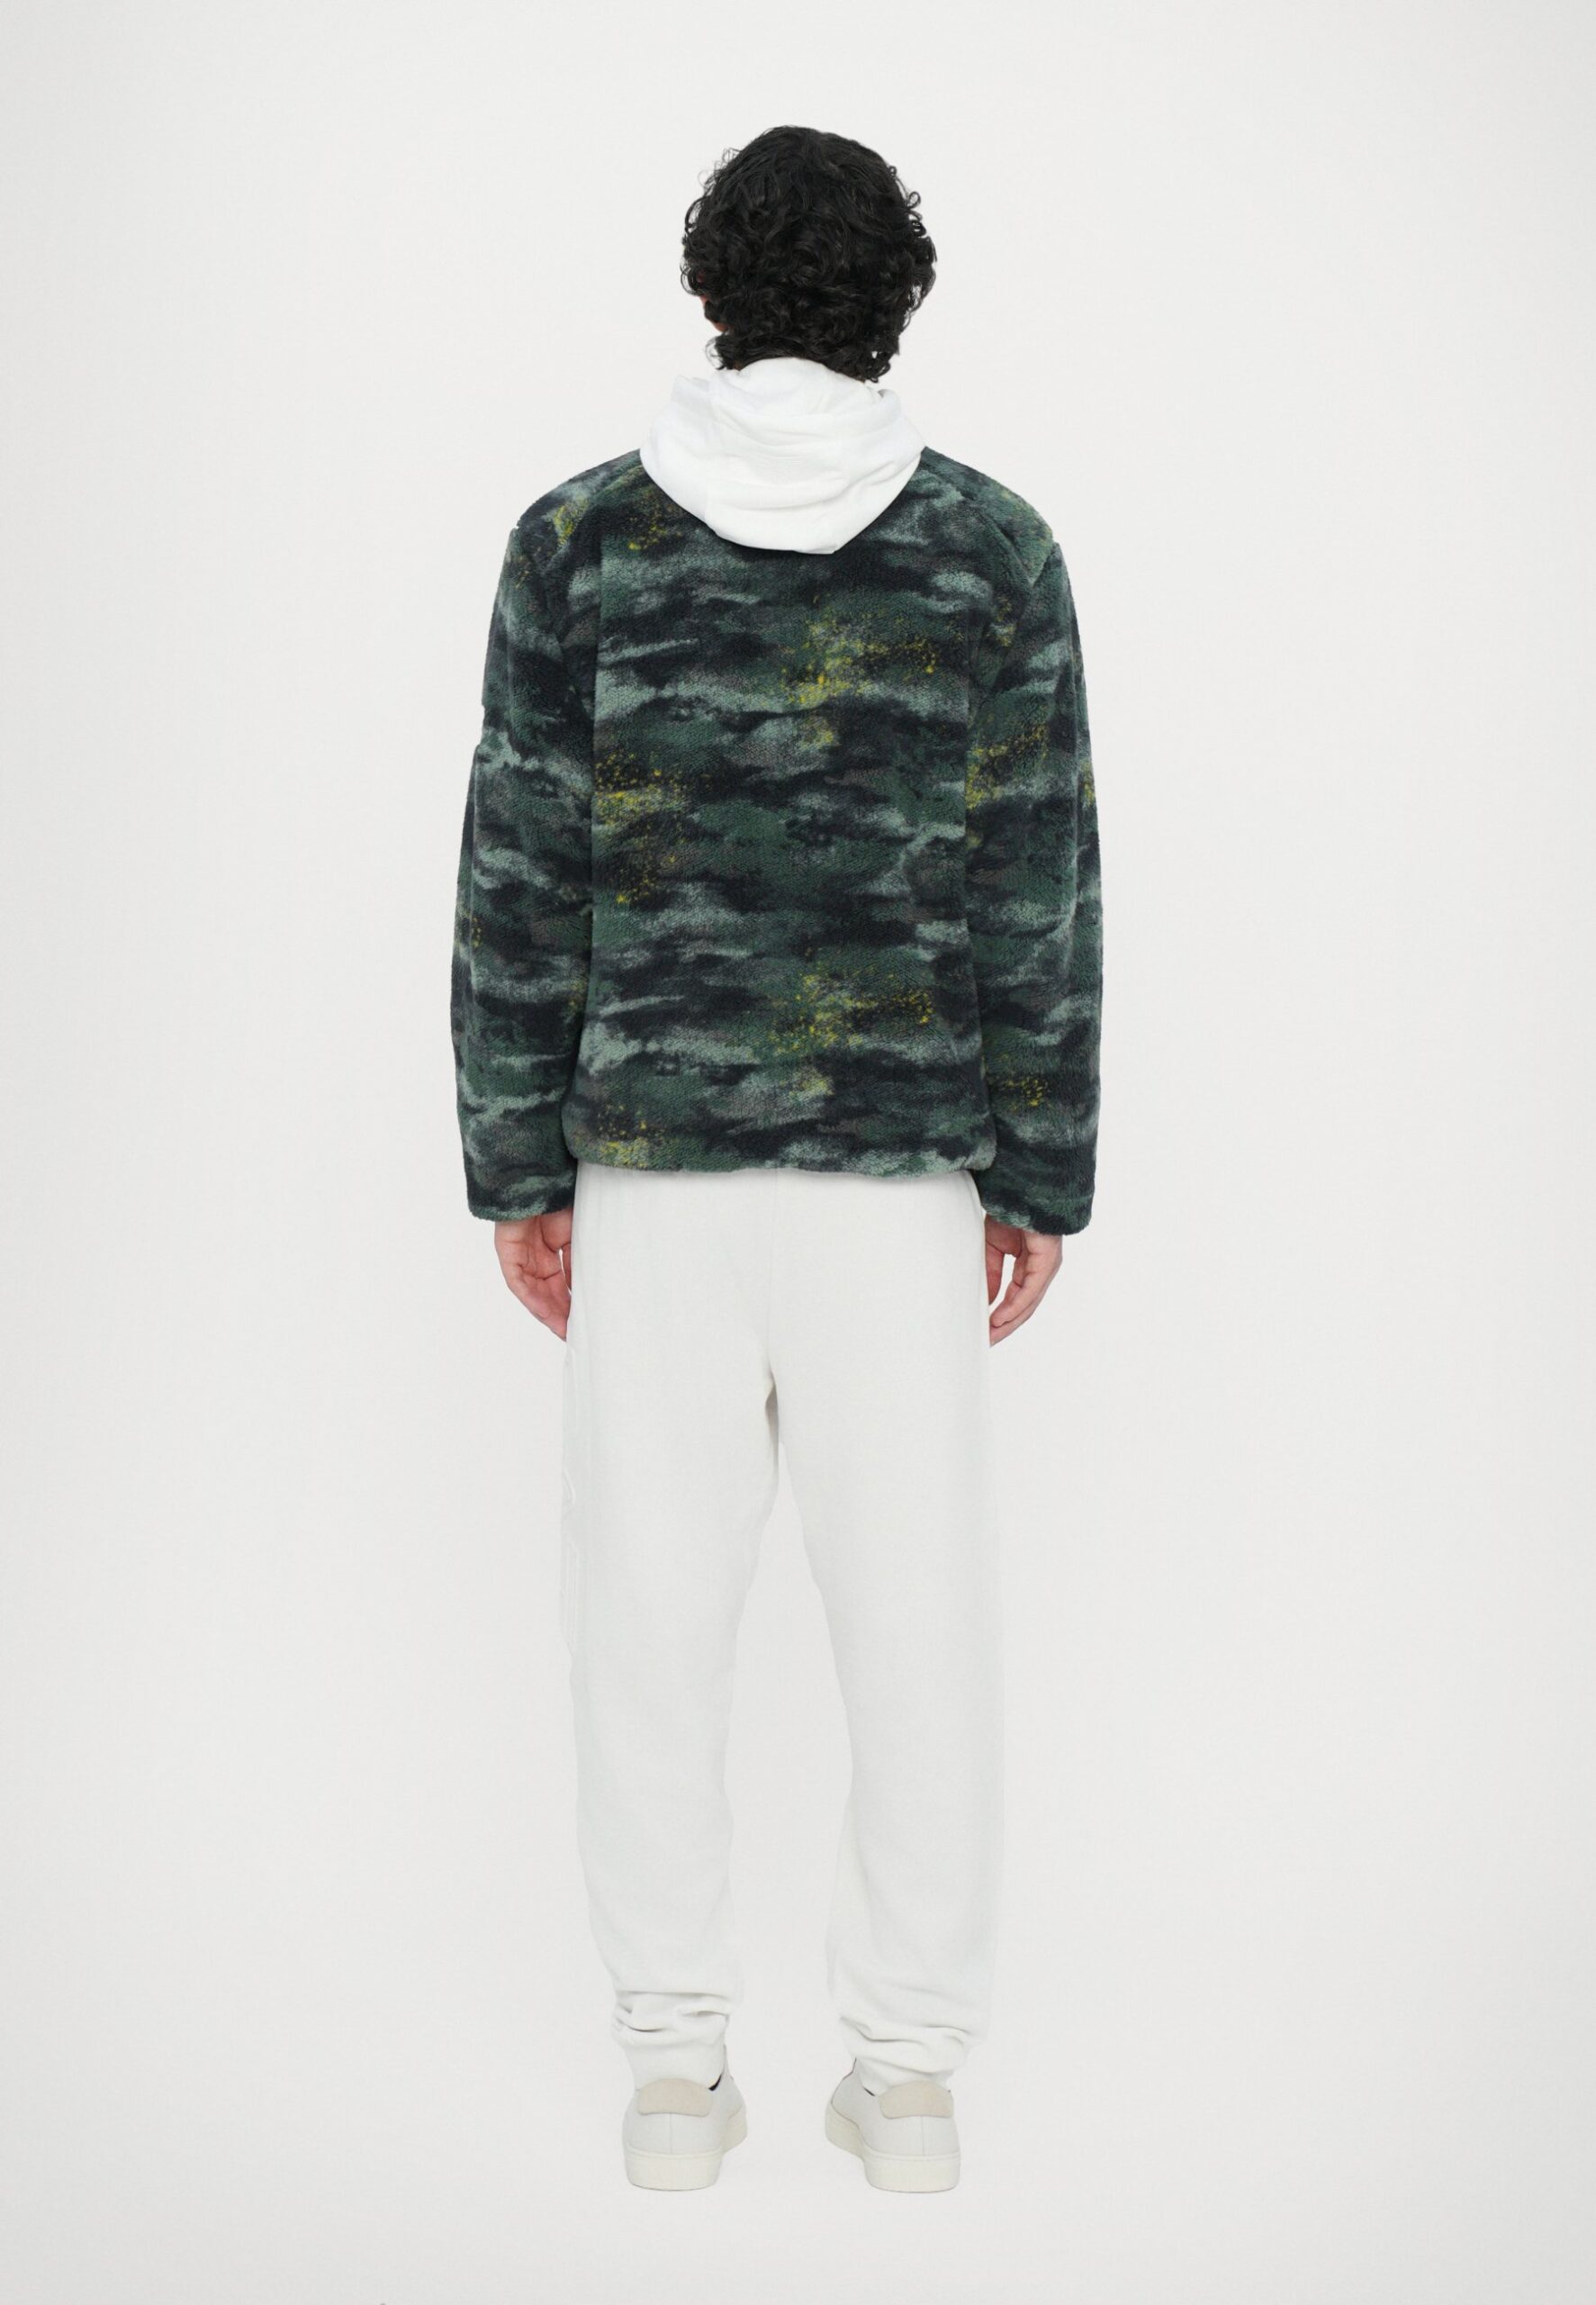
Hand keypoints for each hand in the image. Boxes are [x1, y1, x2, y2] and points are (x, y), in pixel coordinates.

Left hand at [494, 1205, 573, 1337]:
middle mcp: (536, 1255)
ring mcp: (522, 1255)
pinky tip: (544, 1312)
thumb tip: (584, 1289)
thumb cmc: (562, 1197)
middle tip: (575, 1334)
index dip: (573, 1303)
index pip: (562, 1283)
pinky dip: (532, 1298)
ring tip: (563, 1330)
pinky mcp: (507, 1252)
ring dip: (548, 1312)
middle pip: (548, 1292)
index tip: (585, 1321)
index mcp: (554, 1248)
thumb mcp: (577, 1235)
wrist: (541, 1176)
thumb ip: (578, 1261)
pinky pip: (518, 1282)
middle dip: (561, 1314)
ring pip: (534, 1291)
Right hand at [984, 1218, 1062, 1343]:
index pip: (1016, 1298)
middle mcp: (1041, 1269)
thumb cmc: (1010, 1212)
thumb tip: (987, 1299)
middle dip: (1004, 1325)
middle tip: (987, 1341)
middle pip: (1024, 1307)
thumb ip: (992, 1274)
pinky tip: (1001, 1317)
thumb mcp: (993, 1248)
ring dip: (1009, 1321)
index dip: (1001, 1315)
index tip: (984, 1330)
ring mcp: (1046, 1266)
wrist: (1020, 1189)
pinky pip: (1030, 1290)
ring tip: (992, 1335)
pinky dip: (1015, 1306)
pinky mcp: (1047, 1260)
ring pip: (1029, 1303)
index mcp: (1030, 1264)